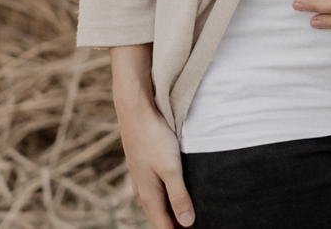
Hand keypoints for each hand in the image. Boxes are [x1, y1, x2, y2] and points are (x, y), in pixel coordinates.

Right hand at [115, 86, 193, 227]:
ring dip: (171, 210)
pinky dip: (167, 196)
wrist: (136, 112)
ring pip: (157, 203)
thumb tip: (187, 223)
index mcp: (148, 196)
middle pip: (160, 217)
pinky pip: (156, 190)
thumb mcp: (171, 169)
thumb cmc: (154, 139)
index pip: (163, 226)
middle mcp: (142, 190)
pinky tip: (176, 190)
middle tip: (195, 224)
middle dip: (175, 224)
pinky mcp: (144, 166)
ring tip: (189, 212)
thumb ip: (179, 196)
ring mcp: (142, 178)